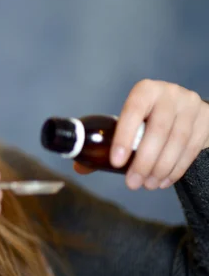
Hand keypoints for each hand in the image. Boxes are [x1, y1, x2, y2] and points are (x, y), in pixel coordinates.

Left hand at [74, 79, 208, 189]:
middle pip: (158, 131)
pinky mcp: (206, 122)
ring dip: (160, 168)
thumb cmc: (147, 118)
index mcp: (145, 90)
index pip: (133, 111)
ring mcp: (191, 107)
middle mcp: (170, 94)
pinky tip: (163, 180)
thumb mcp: (128, 122)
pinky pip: (191, 149)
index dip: (124, 137)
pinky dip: (176, 169)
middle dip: (144, 162)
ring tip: (147, 184)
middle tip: (132, 183)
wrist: (184, 110)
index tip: (116, 162)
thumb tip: (80, 167)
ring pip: (177, 142)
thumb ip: (105, 142)